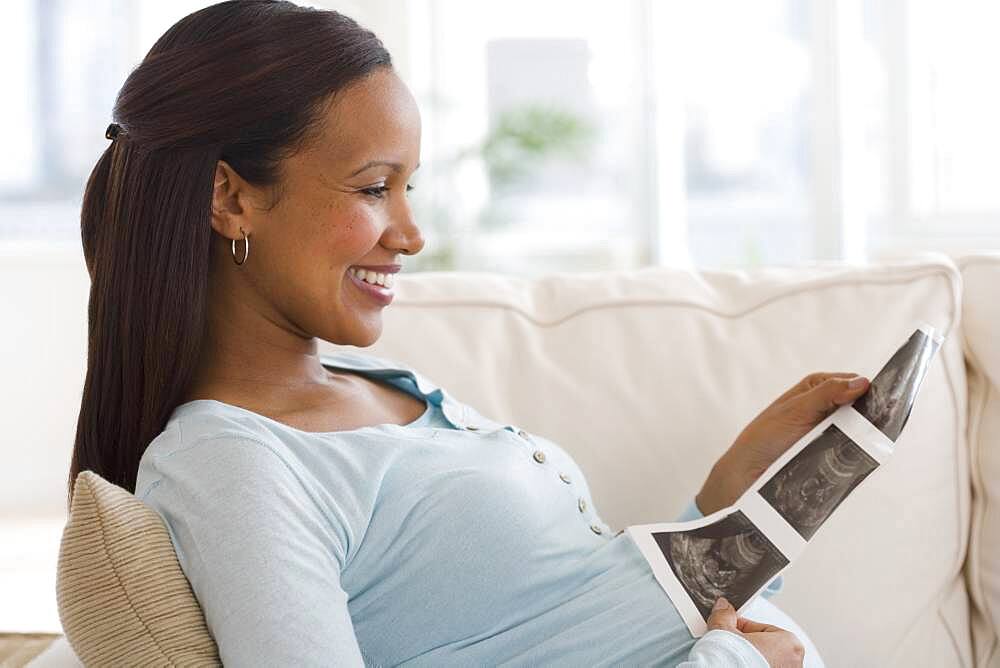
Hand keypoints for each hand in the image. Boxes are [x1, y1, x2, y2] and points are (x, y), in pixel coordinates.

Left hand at [696, 372, 869, 514]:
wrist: (748, 474)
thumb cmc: (765, 437)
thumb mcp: (796, 409)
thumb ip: (826, 393)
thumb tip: (861, 382)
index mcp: (817, 388)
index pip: (855, 383)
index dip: (869, 390)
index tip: (883, 399)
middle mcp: (826, 407)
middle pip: (862, 407)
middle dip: (870, 414)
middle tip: (878, 422)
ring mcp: (831, 432)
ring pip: (860, 431)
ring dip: (865, 436)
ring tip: (870, 440)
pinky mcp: (832, 454)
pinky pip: (853, 452)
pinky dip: (858, 453)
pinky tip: (861, 456)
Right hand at [706, 597, 803, 667]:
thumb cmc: (736, 662)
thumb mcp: (724, 631)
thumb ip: (725, 615)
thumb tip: (723, 608)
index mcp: (789, 642)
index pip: (761, 628)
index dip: (741, 628)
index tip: (730, 630)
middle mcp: (794, 661)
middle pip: (765, 645)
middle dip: (748, 644)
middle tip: (731, 646)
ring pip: (765, 660)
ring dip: (751, 658)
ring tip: (734, 659)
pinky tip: (739, 667)